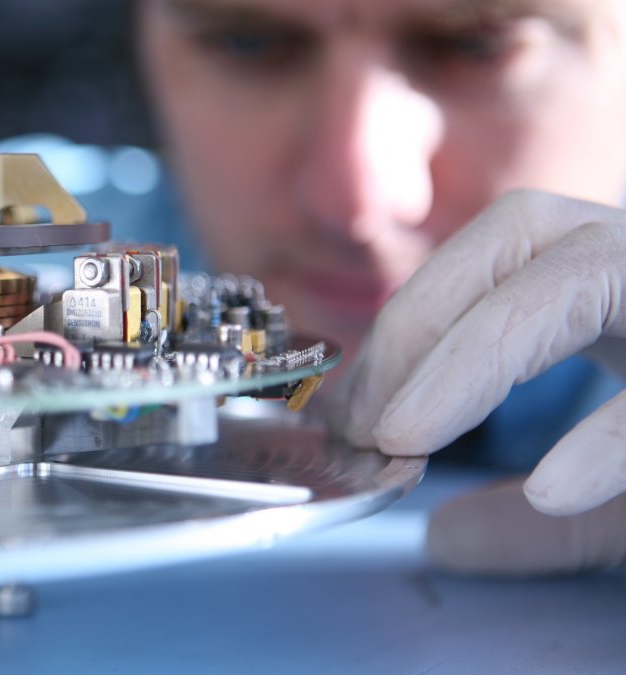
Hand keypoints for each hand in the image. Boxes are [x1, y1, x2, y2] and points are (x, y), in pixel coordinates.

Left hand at [332, 189, 625, 572]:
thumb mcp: (621, 513)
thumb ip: (537, 528)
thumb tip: (445, 538)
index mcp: (616, 283)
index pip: (488, 258)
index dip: (405, 325)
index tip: (346, 411)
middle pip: (519, 232)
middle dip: (420, 324)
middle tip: (363, 426)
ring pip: (582, 275)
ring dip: (476, 356)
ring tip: (404, 437)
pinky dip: (612, 438)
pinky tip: (551, 490)